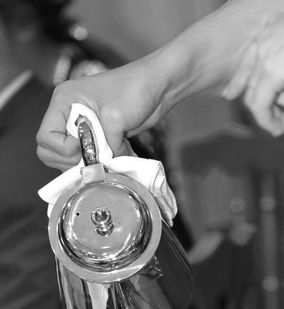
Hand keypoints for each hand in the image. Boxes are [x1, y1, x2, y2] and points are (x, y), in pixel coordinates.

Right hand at [36, 59, 165, 170]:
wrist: (157, 86)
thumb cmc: (135, 90)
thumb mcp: (116, 118)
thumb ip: (106, 144)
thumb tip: (107, 165)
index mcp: (64, 102)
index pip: (45, 137)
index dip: (62, 149)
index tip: (83, 146)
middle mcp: (69, 114)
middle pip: (51, 151)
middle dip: (71, 161)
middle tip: (95, 160)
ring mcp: (84, 126)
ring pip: (71, 157)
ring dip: (88, 164)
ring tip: (108, 161)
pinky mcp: (100, 135)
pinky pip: (91, 157)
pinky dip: (103, 163)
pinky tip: (118, 160)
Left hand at [223, 0, 283, 135]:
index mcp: (274, 26)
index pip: (250, 56)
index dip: (240, 77)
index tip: (231, 93)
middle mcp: (264, 37)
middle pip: (251, 77)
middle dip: (258, 103)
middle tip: (266, 121)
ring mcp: (265, 53)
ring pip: (255, 93)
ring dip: (268, 117)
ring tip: (278, 131)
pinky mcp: (271, 71)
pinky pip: (260, 104)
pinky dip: (266, 121)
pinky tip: (277, 131)